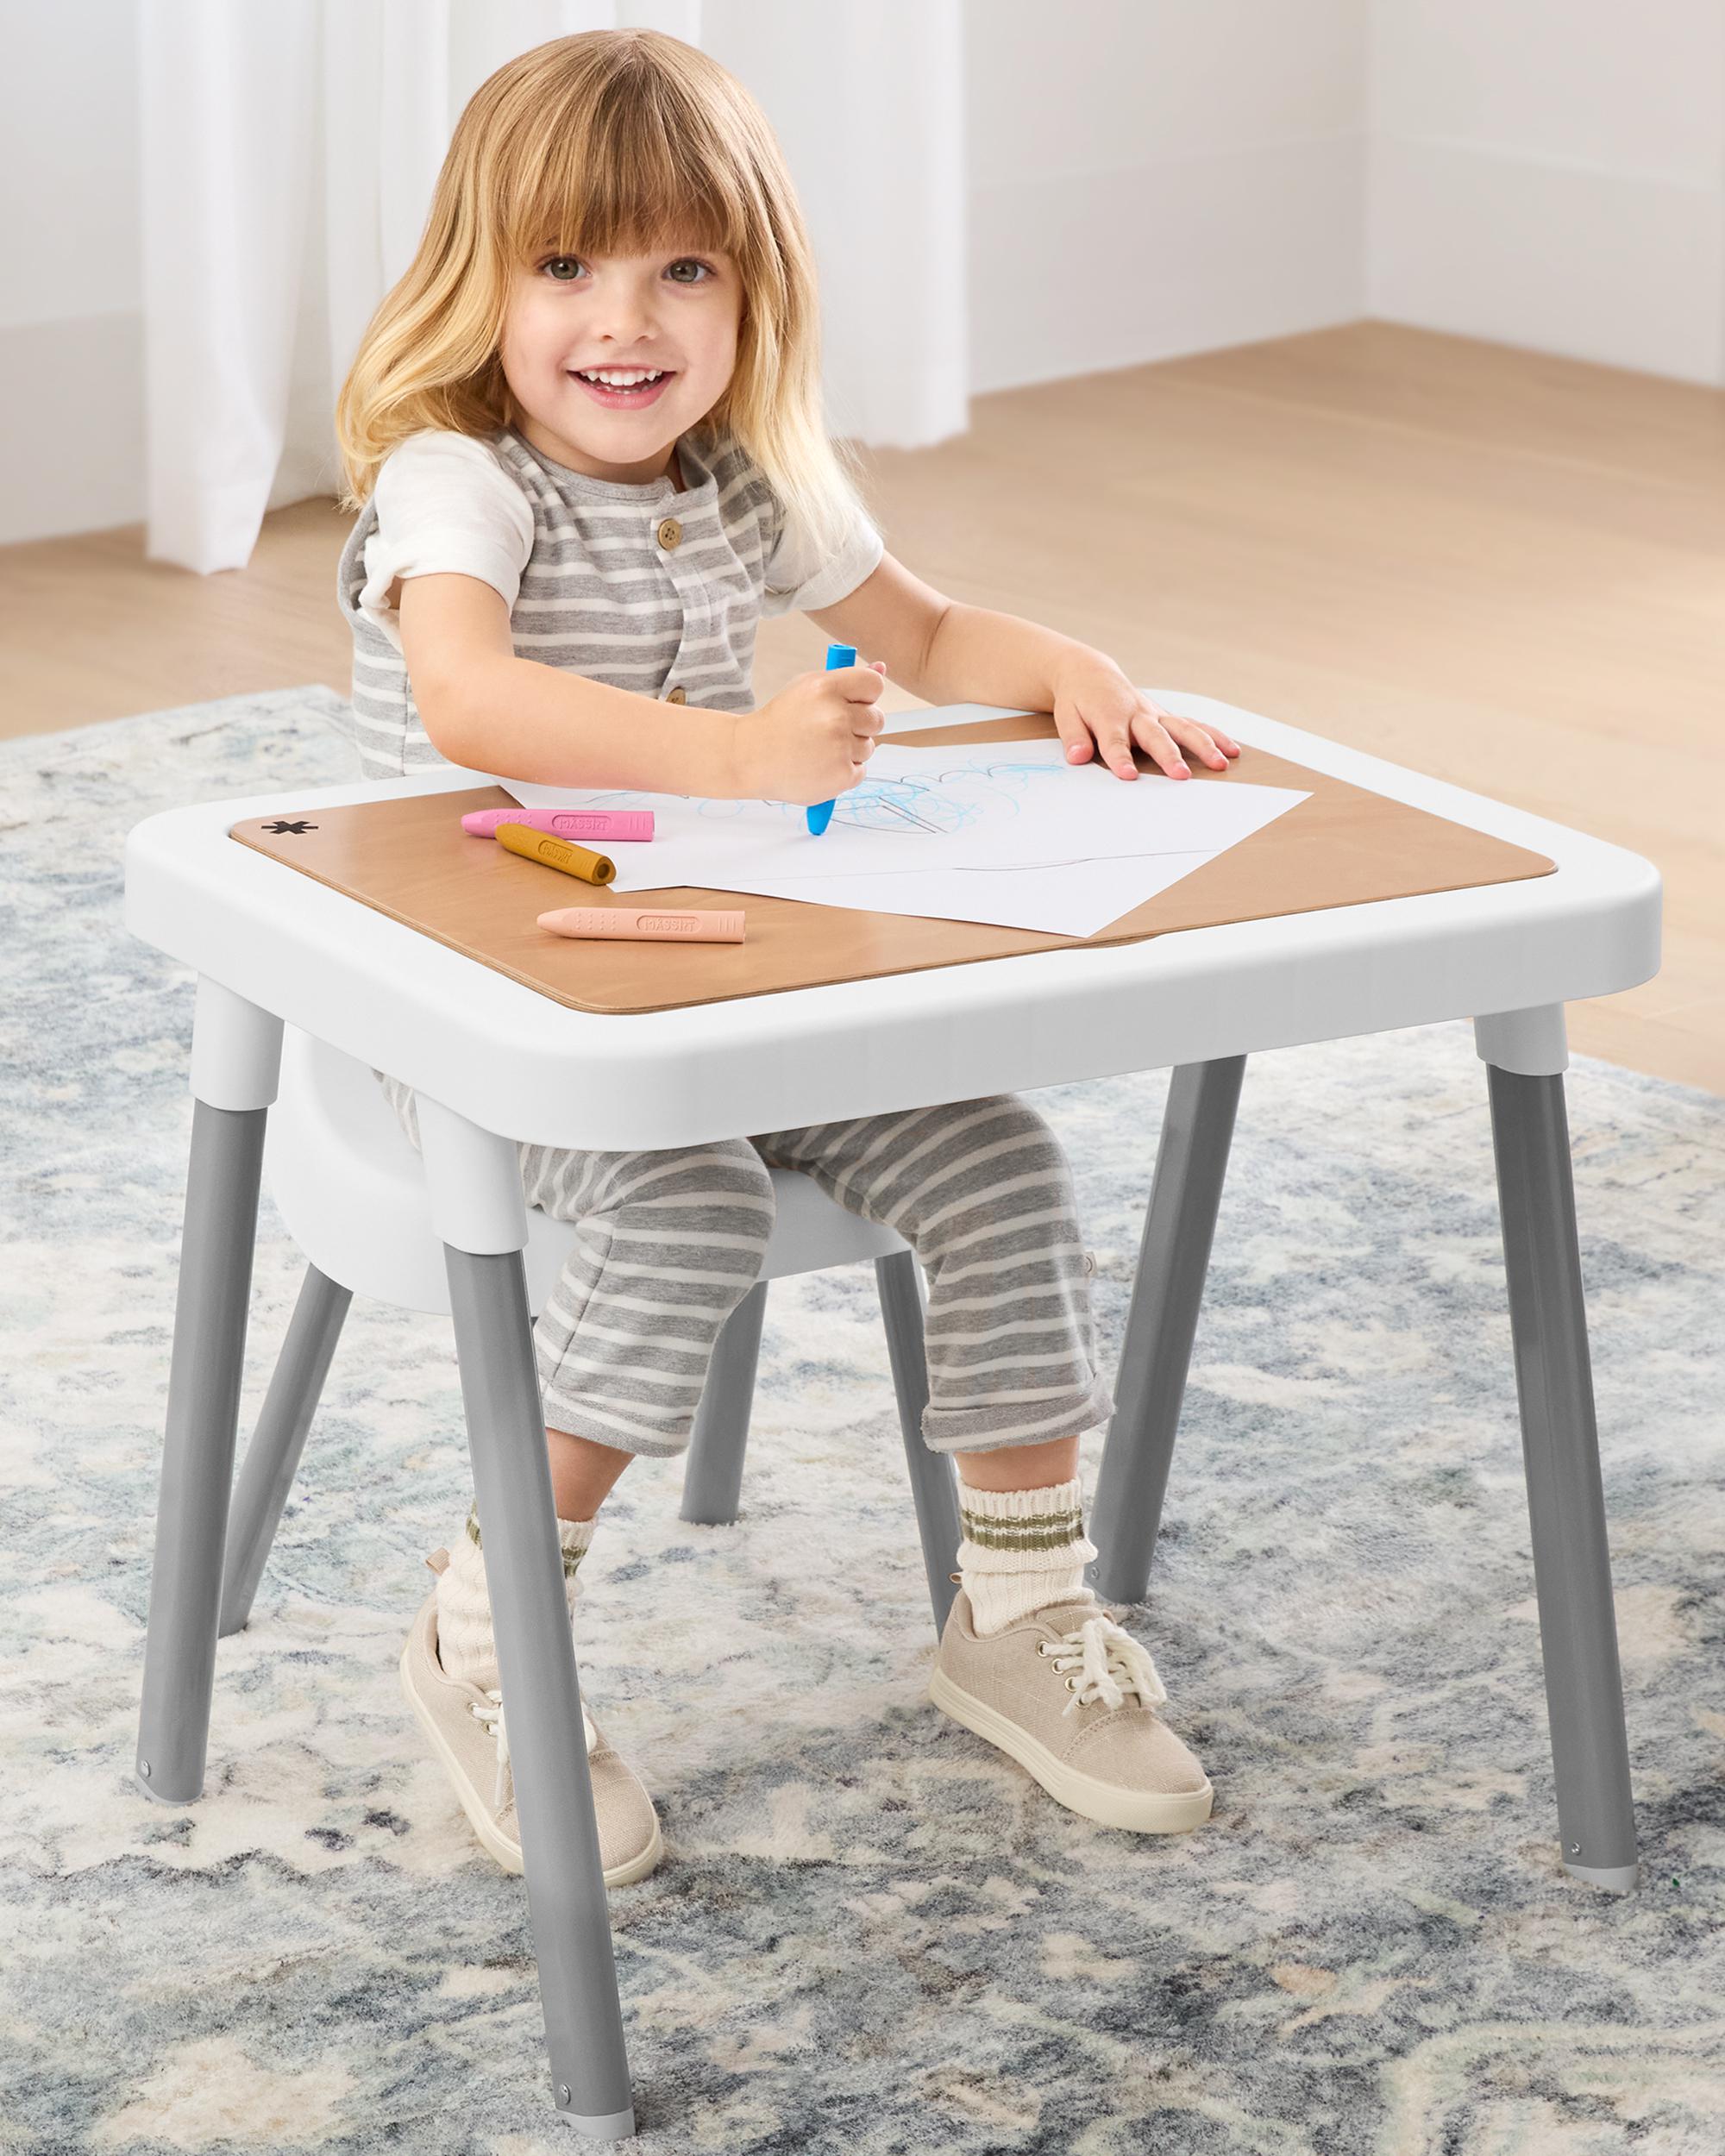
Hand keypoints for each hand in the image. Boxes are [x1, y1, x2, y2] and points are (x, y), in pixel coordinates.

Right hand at [731, 659, 886, 803]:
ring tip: (819, 750)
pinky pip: (861, 771)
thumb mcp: (807, 689)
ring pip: (869, 747)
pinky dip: (844, 772)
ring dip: (850, 750)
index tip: (853, 703)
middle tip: (830, 730)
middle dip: (860, 725)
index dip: (866, 696)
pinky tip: (819, 766)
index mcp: (826, 688)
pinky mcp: (840, 776)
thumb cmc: (781, 721)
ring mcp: (839, 748)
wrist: (749, 757)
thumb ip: (846, 681)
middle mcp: (835, 716)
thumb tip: (882, 667)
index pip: (875, 684)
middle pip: (877, 719)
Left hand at [1051, 659, 1238, 780]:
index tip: (1128, 775)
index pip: (1115, 741)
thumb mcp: (1066, 716)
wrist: (1091, 674)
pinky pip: (1193, 725)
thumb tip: (1078, 757)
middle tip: (1181, 775)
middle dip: (1169, 756)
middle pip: (1156, 736)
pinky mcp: (1165, 717)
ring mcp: (1155, 715)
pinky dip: (1213, 736)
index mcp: (1109, 716)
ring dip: (1203, 746)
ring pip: (1183, 728)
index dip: (1121, 758)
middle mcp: (1136, 714)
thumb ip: (1074, 738)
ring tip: (1220, 764)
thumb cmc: (1078, 700)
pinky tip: (1231, 750)